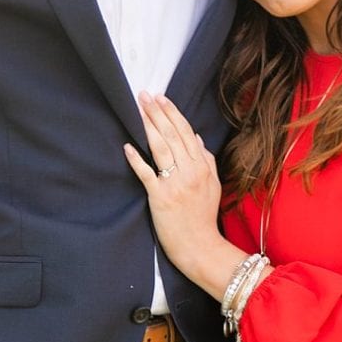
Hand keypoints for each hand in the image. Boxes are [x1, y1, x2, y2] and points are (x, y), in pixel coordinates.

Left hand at [122, 92, 226, 274]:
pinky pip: (147, 174)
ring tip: (138, 110)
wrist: (200, 246)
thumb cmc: (204, 216)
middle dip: (157, 113)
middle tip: (144, 95)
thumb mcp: (213, 185)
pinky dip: (137, 159)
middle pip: (173, 135)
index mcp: (203, 167)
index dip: (173, 113)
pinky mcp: (160, 197)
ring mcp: (175, 184)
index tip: (161, 98)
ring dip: (148, 127)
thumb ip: (207, 160)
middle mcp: (190, 172)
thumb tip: (197, 137)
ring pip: (161, 148)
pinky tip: (127, 146)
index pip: (186, 133)